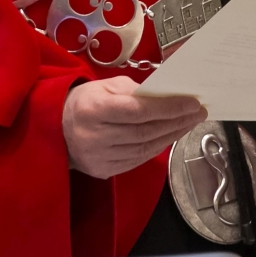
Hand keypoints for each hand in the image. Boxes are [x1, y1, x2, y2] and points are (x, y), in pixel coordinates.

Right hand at [62, 77, 206, 178]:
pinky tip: (171, 136)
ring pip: (145, 148)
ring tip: (189, 123)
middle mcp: (95, 137)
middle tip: (198, 112)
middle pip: (145, 132)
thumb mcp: (106, 86)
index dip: (168, 108)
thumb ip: (136, 91)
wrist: (57, 128)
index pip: (139, 111)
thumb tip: (169, 97)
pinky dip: (158, 147)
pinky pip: (138, 159)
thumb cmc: (86, 101)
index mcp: (94, 110)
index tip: (192, 103)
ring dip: (172, 135)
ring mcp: (98, 158)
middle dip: (177, 121)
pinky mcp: (103, 170)